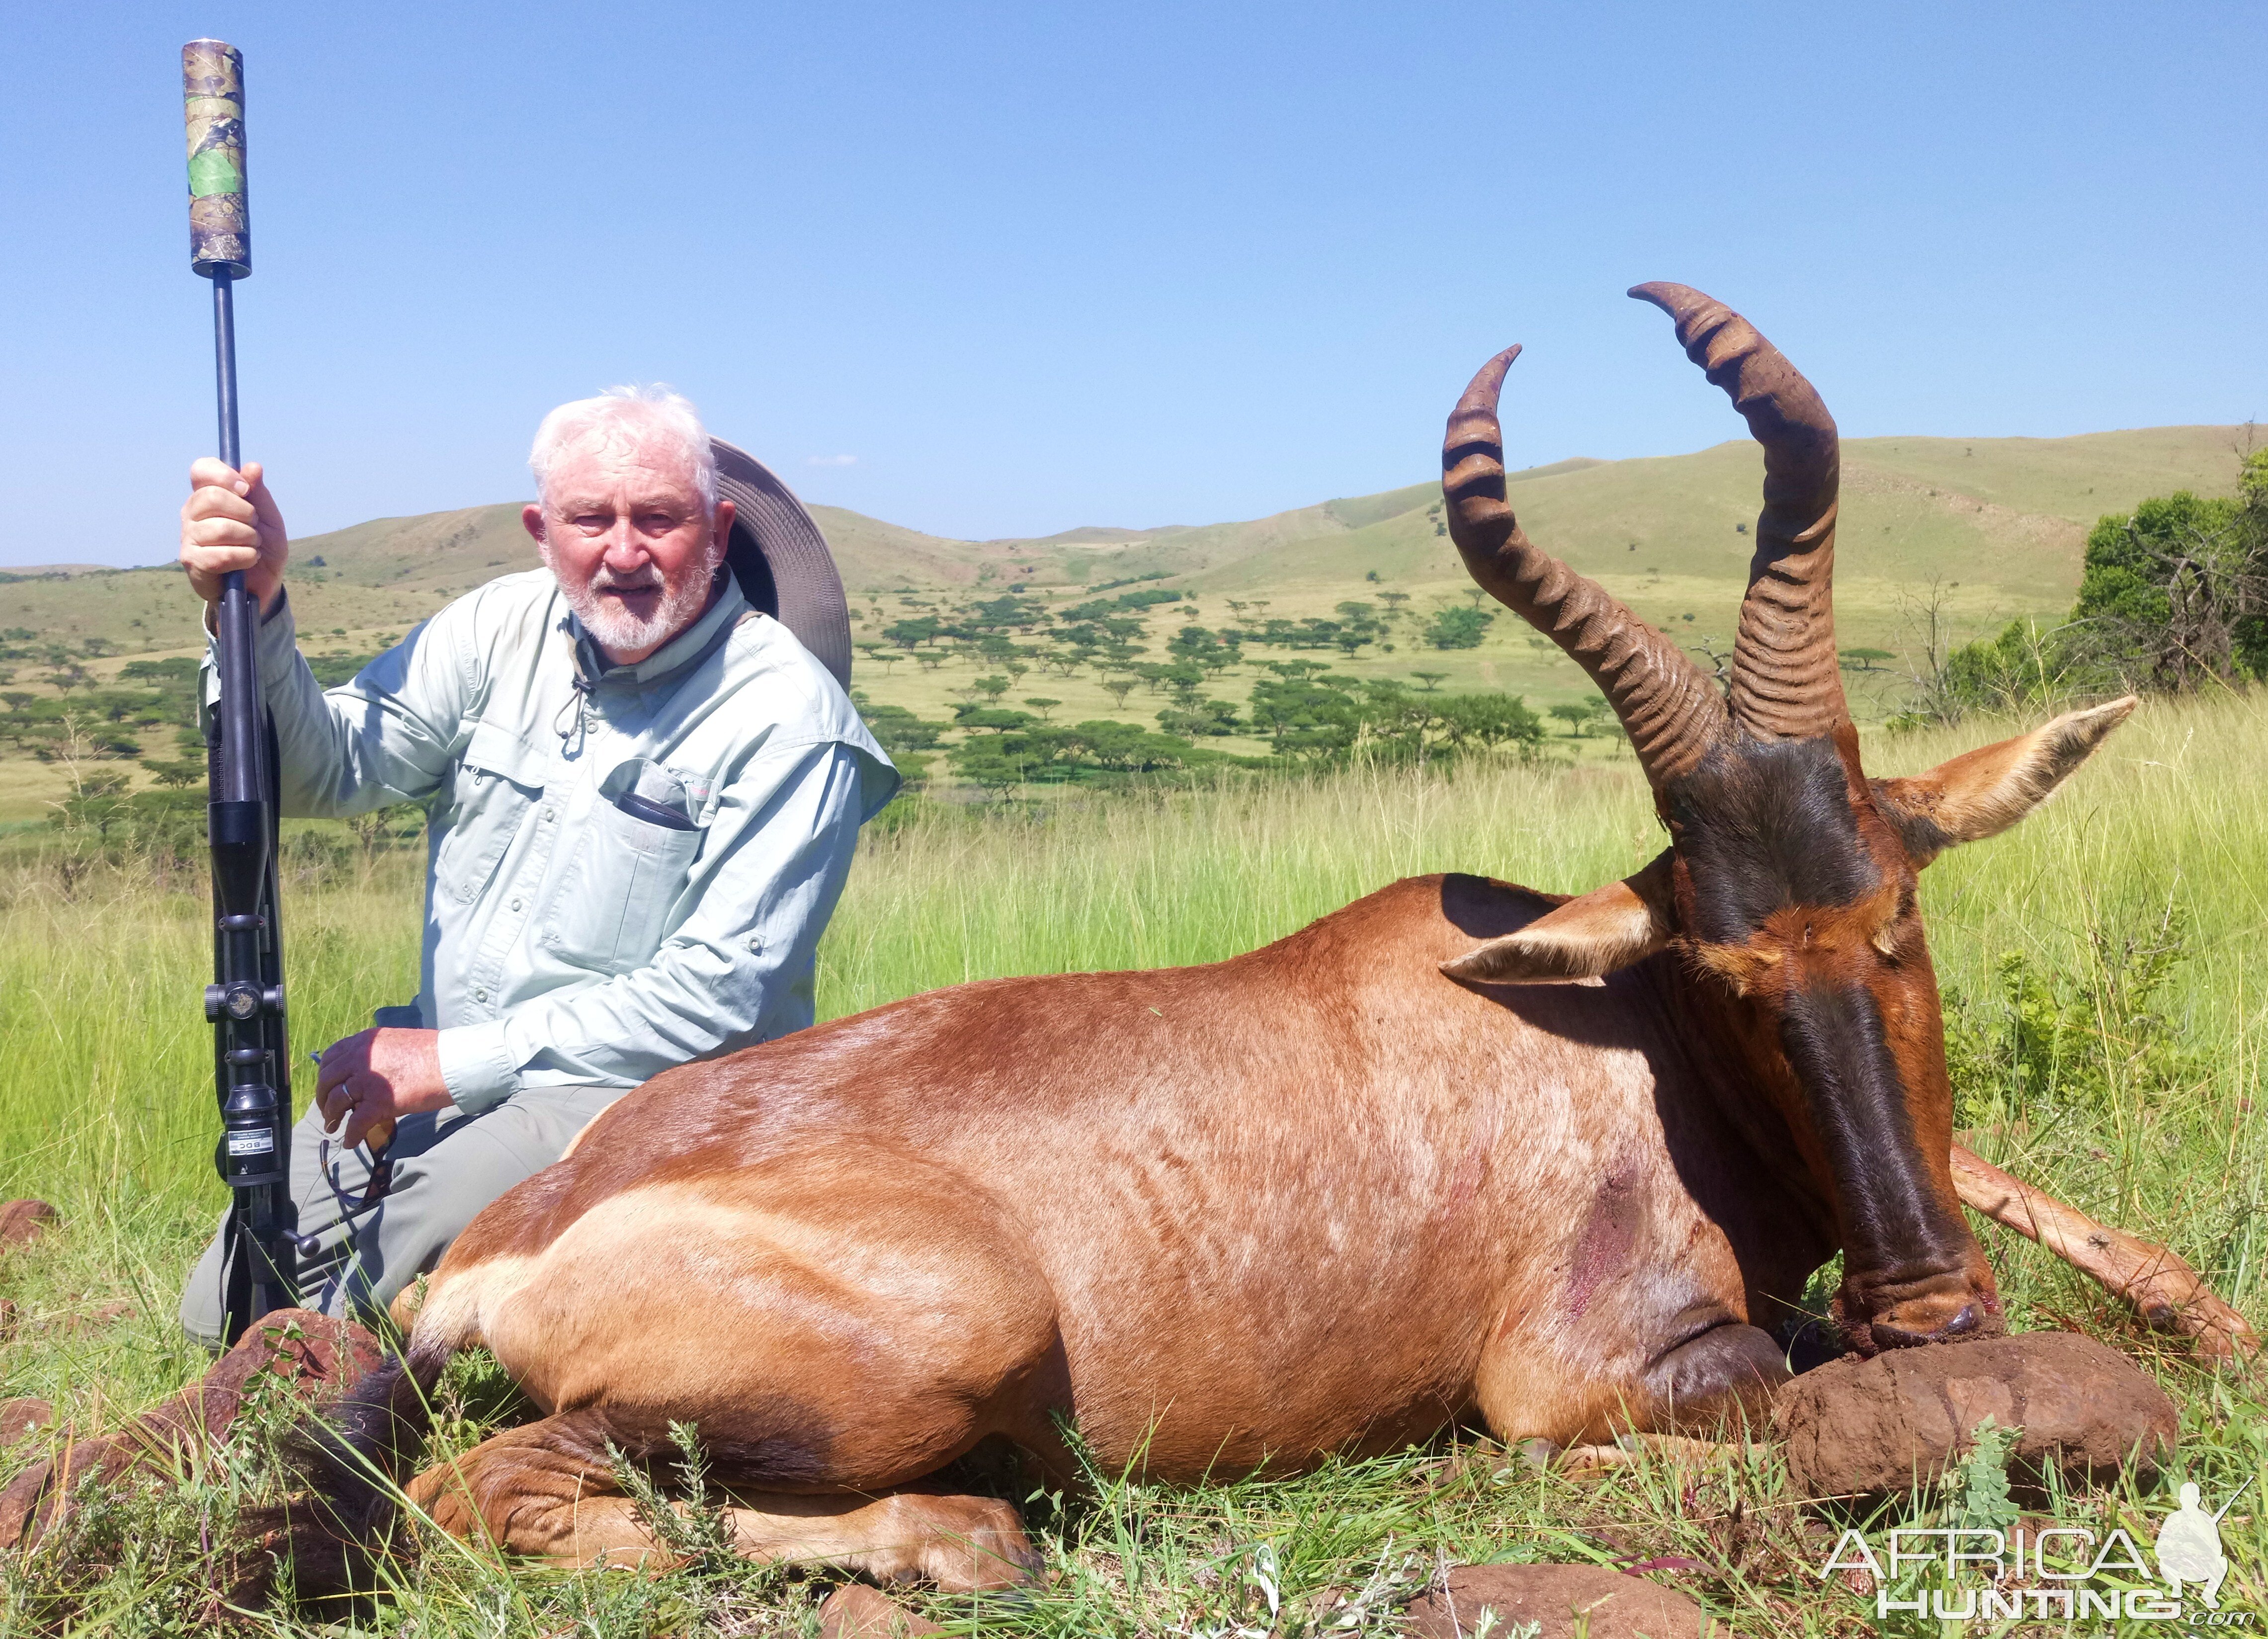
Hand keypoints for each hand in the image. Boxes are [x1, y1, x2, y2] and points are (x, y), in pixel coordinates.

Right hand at [180, 458, 287, 614]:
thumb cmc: (261, 547)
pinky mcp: (192, 561)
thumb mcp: (268, 518)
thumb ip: (259, 493)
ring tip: (253, 546)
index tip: (245, 489)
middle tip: (255, 526)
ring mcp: (189, 537)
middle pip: (211, 496)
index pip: (201, 469)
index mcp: (207, 495)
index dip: (224, 475)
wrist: (262, 584)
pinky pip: (221, 554)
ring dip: (249, 538)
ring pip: (220, 527)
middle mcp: (192, 513)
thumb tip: (253, 467)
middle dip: (245, 512)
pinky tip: (248, 560)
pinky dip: (244, 557)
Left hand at [315, 1027, 451, 1151]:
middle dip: (323, 1098)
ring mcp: (368, 1080)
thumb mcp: (396, 1042)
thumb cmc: (433, 1052)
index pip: (331, 1057)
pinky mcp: (380, 1101)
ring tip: (333, 1127)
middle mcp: (361, 1058)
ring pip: (336, 1101)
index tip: (329, 1087)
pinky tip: (351, 1142)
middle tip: (327, 1111)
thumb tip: (367, 1071)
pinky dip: (350, 1135)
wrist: (453, 1062)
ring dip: (331, 1117)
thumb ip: (377, 1053)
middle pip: (327, 1080)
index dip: (326, 1075)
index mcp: (365, 1042)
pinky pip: (355, 1123)